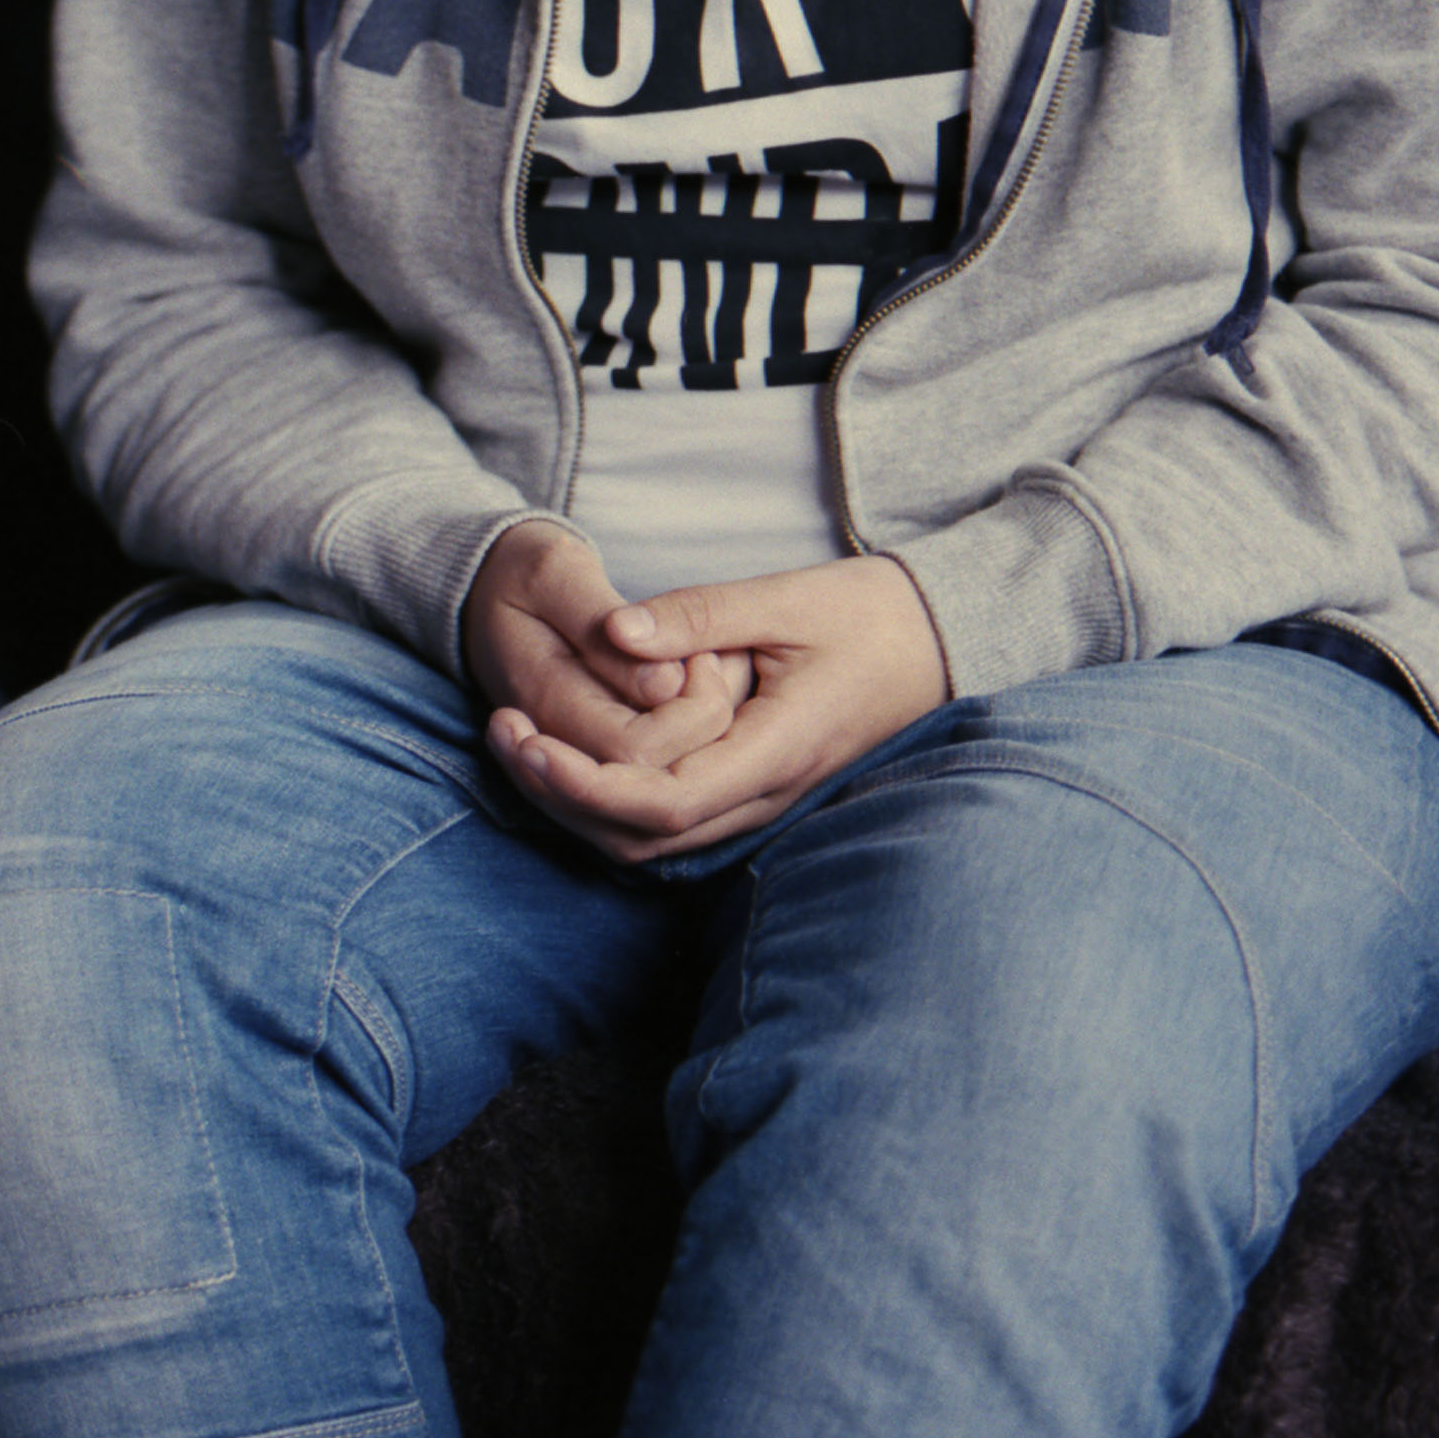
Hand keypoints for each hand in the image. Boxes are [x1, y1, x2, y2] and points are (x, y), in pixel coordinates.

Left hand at [483, 554, 948, 863]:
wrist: (937, 641)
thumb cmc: (868, 614)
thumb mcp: (785, 598)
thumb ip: (700, 616)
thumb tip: (617, 630)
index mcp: (773, 751)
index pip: (659, 802)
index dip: (581, 782)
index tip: (522, 736)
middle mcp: (765, 794)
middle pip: (643, 837)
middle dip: (561, 796)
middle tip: (501, 731)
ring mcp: (761, 800)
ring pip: (654, 839)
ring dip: (580, 802)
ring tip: (521, 739)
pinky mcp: (753, 788)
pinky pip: (674, 819)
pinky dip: (613, 799)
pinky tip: (573, 752)